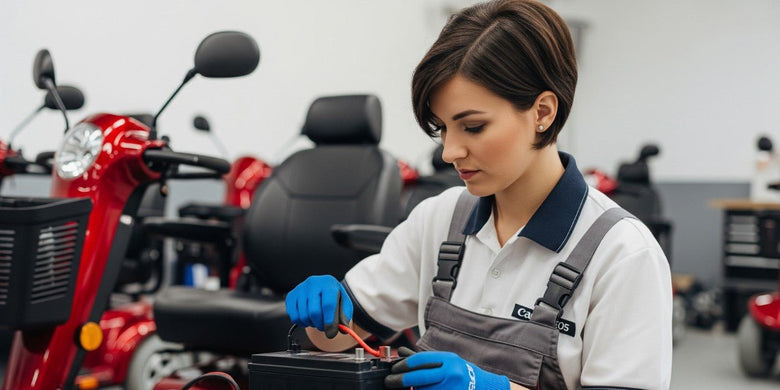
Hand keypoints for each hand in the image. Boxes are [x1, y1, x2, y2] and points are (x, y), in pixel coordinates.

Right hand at [285, 275, 352, 337]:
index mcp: (328, 283)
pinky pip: (294, 317)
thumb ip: (345, 317)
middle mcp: (313, 283)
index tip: (332, 332)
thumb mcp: (344, 304)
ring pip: (303, 316)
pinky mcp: (291, 296)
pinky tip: (309, 319)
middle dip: (320, 325)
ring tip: (318, 320)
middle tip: (325, 328)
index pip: (328, 304)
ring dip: (312, 324)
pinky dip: (302, 323)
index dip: (330, 321)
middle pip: (314, 311)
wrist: (322, 289)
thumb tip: (342, 329)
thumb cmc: (334, 298)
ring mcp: (300, 289)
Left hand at [385, 348, 509, 389]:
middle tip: (389, 382)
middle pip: (418, 377)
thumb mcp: (446, 361)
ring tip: (408, 388)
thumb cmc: (462, 372)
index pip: (420, 360)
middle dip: (401, 380)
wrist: (484, 387)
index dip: (404, 365)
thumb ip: (424, 359)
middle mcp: (450, 373)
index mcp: (448, 360)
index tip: (393, 369)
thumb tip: (401, 353)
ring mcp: (450, 388)